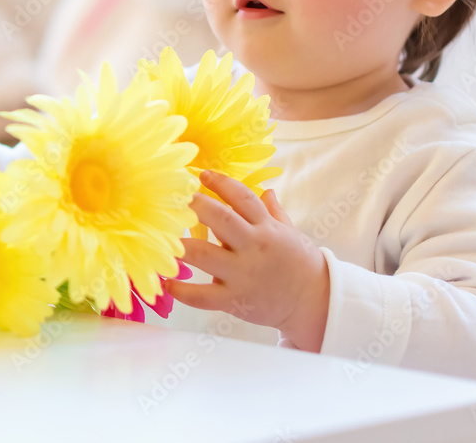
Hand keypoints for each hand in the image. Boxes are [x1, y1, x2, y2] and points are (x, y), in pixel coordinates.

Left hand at [164, 169, 329, 352]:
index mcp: (266, 227)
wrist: (313, 301)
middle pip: (221, 218)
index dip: (221, 182)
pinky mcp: (235, 299)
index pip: (242, 197)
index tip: (201, 173)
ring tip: (161, 237)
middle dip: (195, 204)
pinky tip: (166, 283)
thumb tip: (267, 189)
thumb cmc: (299, 262)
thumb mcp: (289, 232)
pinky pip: (203, 296)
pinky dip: (182, 290)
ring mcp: (243, 274)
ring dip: (181, 245)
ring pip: (205, 255)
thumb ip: (273, 211)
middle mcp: (253, 246)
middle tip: (173, 196)